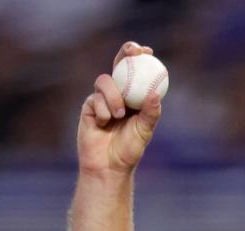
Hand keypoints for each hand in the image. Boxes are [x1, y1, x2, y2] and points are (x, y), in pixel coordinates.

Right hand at [77, 42, 161, 176]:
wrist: (108, 166)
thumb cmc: (129, 150)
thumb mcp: (144, 131)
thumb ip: (150, 113)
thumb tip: (155, 94)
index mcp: (134, 97)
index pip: (137, 72)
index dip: (139, 57)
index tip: (147, 51)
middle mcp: (118, 94)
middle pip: (118, 66)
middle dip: (124, 54)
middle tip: (132, 51)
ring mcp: (102, 99)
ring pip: (105, 81)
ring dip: (114, 96)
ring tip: (119, 114)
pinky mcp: (89, 107)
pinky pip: (95, 99)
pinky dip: (103, 110)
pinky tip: (105, 123)